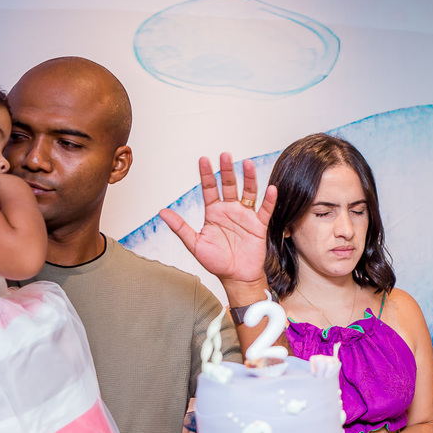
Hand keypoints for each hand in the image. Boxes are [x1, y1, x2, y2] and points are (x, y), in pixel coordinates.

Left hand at [159, 153, 277, 286]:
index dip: (207, 174)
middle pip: (229, 185)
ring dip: (249, 178)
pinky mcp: (259, 225)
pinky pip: (265, 210)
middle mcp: (230, 210)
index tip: (203, 160)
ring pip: (248, 192)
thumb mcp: (194, 244)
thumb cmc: (216, 262)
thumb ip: (180, 227)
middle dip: (227, 170)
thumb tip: (161, 212)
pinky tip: (271, 188)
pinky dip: (269, 200)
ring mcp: (245, 216)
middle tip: (225, 155)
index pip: (210, 189)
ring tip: (247, 164)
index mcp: (214, 213)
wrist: (236, 277)